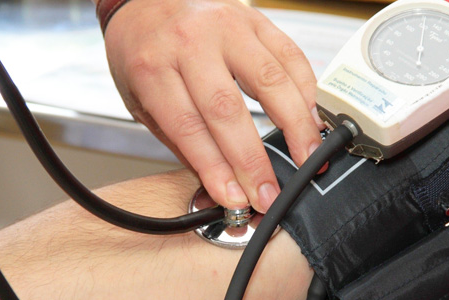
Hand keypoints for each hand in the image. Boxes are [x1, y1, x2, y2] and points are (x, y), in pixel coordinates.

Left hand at [103, 0, 324, 212]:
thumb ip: (177, 138)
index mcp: (152, 67)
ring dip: (295, 126)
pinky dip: (306, 89)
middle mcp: (190, 43)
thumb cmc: (142, 48)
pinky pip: (290, 55)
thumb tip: (216, 181)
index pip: (188, 127)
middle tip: (269, 193)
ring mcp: (226, 27)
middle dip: (253, 160)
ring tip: (308, 158)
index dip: (216, 169)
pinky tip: (310, 117)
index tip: (234, 198)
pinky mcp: (255, 19)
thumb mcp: (139, 97)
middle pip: (228, 110)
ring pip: (270, 80)